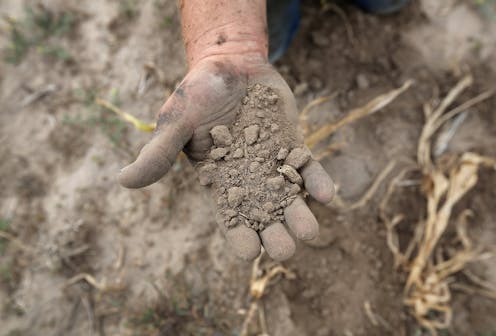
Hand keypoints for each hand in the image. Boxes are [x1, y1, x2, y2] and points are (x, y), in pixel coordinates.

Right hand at [119, 55, 334, 260]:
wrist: (230, 65)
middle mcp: (250, 182)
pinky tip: (326, 195)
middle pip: (265, 220)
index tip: (249, 250)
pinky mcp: (294, 147)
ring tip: (309, 229)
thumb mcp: (175, 121)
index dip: (240, 239)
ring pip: (290, 202)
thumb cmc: (198, 94)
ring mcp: (274, 166)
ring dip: (301, 218)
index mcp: (220, 185)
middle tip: (283, 247)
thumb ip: (157, 152)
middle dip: (275, 238)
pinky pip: (308, 170)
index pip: (231, 222)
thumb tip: (122, 181)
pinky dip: (317, 183)